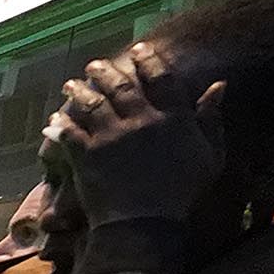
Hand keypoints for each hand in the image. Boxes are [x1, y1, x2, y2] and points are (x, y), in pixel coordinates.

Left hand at [44, 42, 227, 227]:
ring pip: (92, 102)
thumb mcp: (210, 156)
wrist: (145, 224)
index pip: (161, 78)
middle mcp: (141, 121)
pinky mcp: (86, 154)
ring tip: (71, 84)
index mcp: (173, 119)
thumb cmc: (182, 192)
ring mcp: (111, 136)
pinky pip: (69, 131)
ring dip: (78, 91)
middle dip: (106, 71)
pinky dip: (60, 123)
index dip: (150, 60)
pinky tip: (53, 118)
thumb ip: (212, 119)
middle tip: (95, 65)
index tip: (140, 49)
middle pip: (121, 85)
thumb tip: (219, 85)